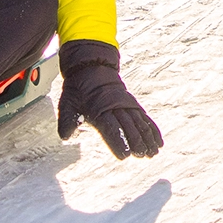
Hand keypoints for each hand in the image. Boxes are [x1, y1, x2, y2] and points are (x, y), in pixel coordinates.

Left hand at [55, 40, 162, 158]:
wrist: (90, 66)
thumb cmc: (78, 88)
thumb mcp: (68, 103)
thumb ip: (67, 121)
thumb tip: (65, 137)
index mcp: (98, 109)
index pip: (110, 128)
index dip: (118, 142)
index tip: (124, 155)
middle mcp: (115, 107)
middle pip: (128, 127)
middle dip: (136, 142)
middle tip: (142, 155)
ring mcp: (125, 104)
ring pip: (139, 123)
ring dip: (147, 138)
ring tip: (153, 152)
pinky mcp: (131, 104)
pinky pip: (144, 117)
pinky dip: (152, 129)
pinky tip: (158, 141)